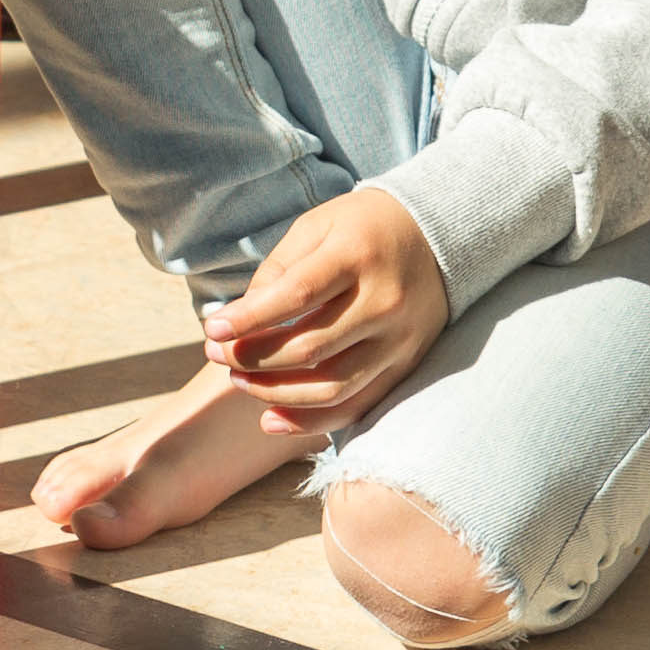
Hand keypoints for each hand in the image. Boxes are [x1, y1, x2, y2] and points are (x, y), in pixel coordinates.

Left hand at [201, 187, 451, 414]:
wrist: (436, 235)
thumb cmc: (361, 228)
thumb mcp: (316, 228)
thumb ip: (277, 272)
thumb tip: (240, 323)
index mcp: (357, 256)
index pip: (297, 296)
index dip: (250, 319)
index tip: (212, 330)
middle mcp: (384, 301)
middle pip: (310, 348)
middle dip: (252, 359)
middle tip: (217, 355)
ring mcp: (400, 339)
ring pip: (331, 387)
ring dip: (275, 393)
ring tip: (239, 381)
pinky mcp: (407, 365)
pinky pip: (358, 406)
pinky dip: (312, 421)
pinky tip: (272, 419)